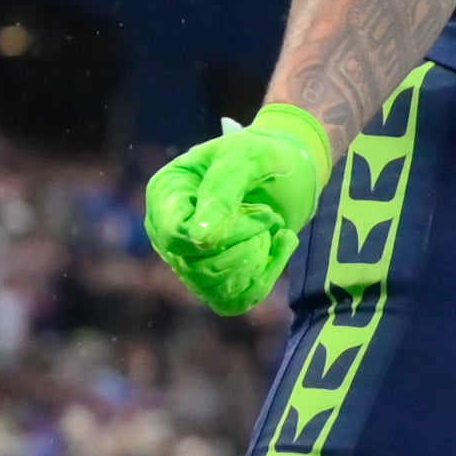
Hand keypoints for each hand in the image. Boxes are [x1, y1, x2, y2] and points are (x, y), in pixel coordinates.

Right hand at [144, 102, 339, 315]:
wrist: (289, 170)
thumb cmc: (263, 155)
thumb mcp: (247, 158)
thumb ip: (222, 193)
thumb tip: (200, 237)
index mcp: (166, 193)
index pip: (176, 235)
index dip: (222, 235)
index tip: (262, 213)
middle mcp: (167, 229)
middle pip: (195, 265)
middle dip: (245, 244)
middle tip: (270, 215)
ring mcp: (186, 256)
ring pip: (214, 286)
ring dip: (256, 260)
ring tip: (271, 229)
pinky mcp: (211, 278)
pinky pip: (232, 300)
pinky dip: (263, 277)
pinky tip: (276, 248)